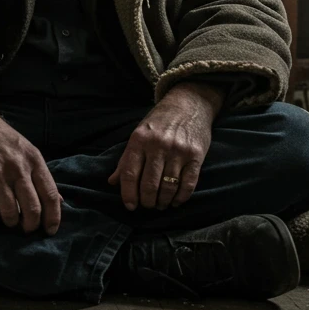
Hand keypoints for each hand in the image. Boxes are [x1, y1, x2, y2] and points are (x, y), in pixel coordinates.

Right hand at [0, 94, 61, 234]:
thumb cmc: (1, 138)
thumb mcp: (27, 150)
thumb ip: (41, 176)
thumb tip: (59, 201)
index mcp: (34, 159)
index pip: (50, 194)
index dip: (53, 217)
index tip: (50, 230)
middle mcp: (17, 167)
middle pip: (32, 208)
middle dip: (30, 225)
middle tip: (26, 228)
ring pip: (10, 212)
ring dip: (10, 222)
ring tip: (9, 220)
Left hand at [107, 82, 224, 210]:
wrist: (189, 104)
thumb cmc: (159, 122)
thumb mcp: (139, 134)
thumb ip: (126, 159)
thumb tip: (112, 182)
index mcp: (139, 140)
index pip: (130, 174)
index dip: (128, 194)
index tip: (130, 206)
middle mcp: (158, 145)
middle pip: (149, 184)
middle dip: (147, 201)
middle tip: (147, 205)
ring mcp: (178, 151)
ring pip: (168, 187)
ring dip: (163, 202)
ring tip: (160, 205)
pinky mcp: (195, 155)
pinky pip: (188, 184)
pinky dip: (181, 197)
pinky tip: (175, 201)